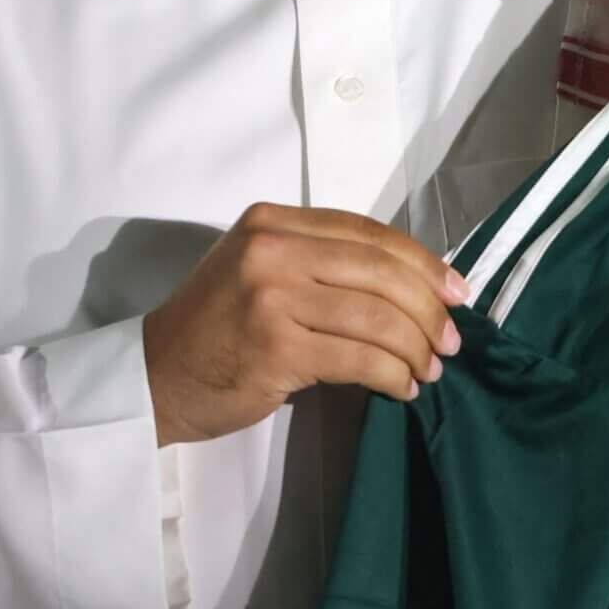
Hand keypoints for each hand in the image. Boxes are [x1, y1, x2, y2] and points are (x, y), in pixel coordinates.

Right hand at [141, 203, 466, 447]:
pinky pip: (358, 358)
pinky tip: (401, 387)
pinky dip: (391, 374)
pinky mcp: (274, 347)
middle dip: (428, 309)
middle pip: (382, 272)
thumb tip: (417, 284)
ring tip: (429, 369)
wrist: (152, 378)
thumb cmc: (217, 329)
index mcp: (273, 222)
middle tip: (451, 340)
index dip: (422, 263)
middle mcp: (272, 250)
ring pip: (376, 317)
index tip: (456, 292)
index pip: (370, 233)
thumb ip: (323, 262)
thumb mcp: (261, 270)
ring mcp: (270, 297)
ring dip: (415, 348)